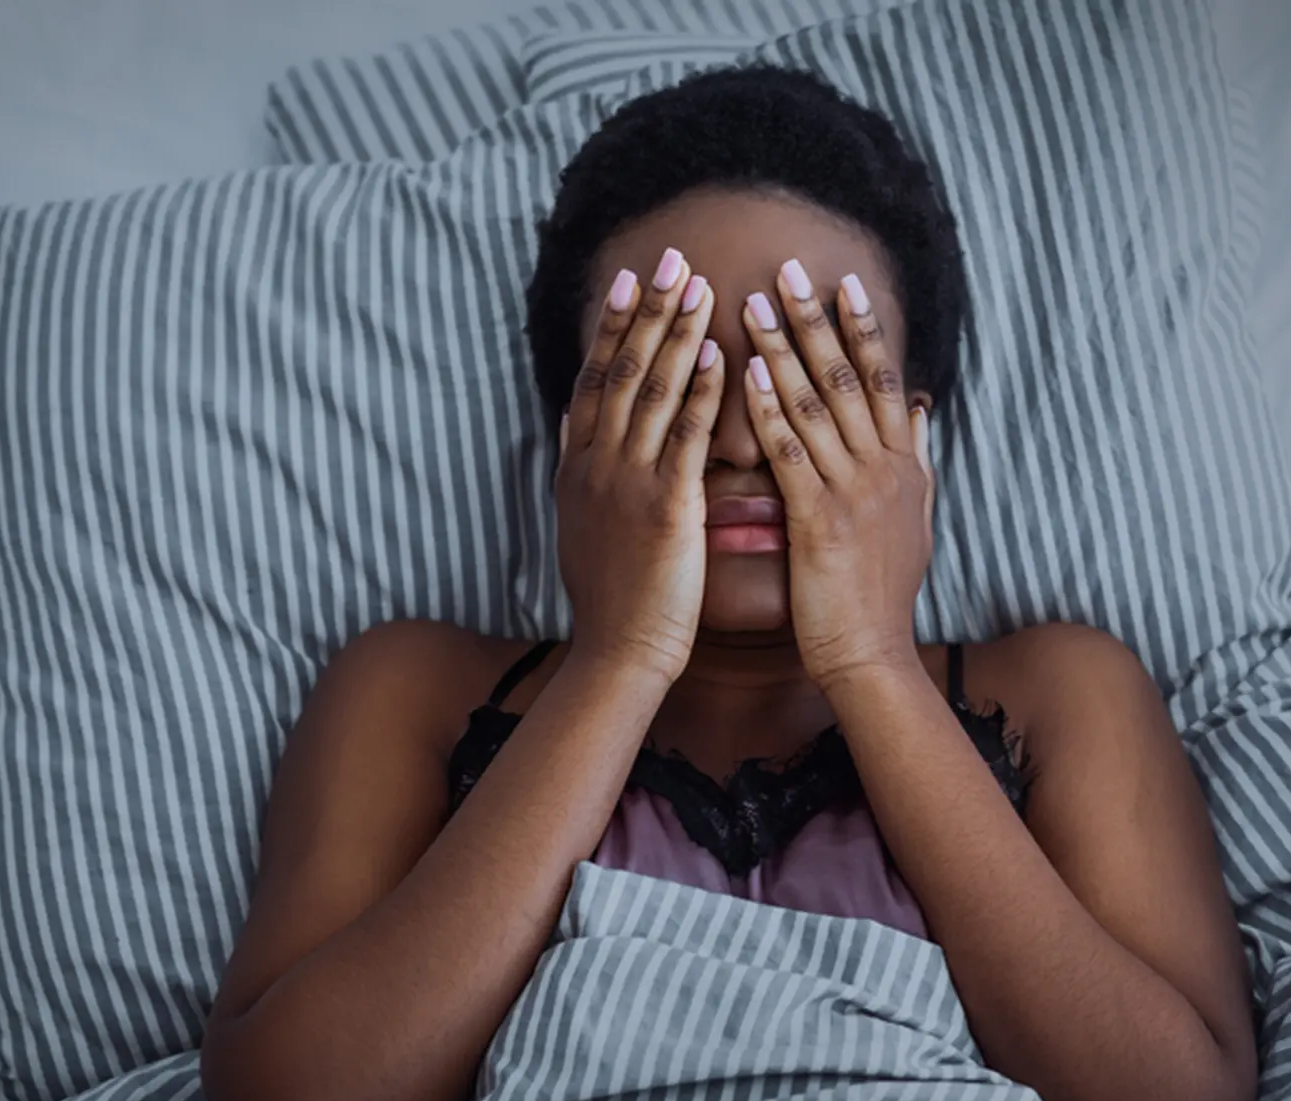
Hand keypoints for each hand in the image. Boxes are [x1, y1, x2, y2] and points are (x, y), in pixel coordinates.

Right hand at [558, 248, 723, 683]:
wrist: (617, 653)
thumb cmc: (612, 596)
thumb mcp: (580, 521)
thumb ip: (578, 467)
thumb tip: (570, 420)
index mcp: (579, 467)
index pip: (595, 378)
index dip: (614, 325)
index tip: (632, 280)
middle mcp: (597, 465)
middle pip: (622, 370)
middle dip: (649, 310)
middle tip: (672, 257)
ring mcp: (628, 483)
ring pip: (652, 391)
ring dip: (678, 334)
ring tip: (701, 286)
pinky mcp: (665, 507)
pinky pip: (686, 437)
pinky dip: (702, 393)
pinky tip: (721, 356)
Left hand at [740, 260, 934, 687]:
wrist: (871, 655)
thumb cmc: (881, 595)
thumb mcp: (914, 522)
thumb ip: (918, 461)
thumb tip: (924, 411)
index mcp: (905, 467)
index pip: (887, 381)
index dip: (865, 329)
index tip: (844, 283)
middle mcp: (886, 470)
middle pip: (852, 378)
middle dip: (818, 320)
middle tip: (789, 269)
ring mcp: (855, 493)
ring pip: (818, 404)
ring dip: (784, 350)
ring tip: (752, 304)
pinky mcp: (819, 520)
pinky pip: (792, 453)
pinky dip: (769, 410)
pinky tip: (745, 375)